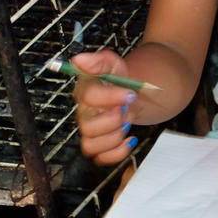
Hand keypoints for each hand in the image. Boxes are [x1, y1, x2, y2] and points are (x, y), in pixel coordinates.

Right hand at [70, 49, 139, 165]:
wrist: (138, 93)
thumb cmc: (123, 79)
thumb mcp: (116, 64)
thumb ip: (100, 61)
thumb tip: (79, 59)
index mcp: (86, 91)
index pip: (87, 97)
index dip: (110, 98)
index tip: (130, 94)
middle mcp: (84, 112)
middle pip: (87, 126)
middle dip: (113, 121)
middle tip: (128, 110)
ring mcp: (91, 130)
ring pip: (90, 145)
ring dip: (113, 138)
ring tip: (127, 124)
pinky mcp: (101, 144)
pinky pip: (99, 158)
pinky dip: (116, 153)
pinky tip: (130, 140)